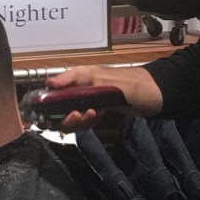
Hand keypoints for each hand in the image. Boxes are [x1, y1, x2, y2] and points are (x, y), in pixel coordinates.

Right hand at [45, 62, 162, 130]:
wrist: (153, 94)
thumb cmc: (126, 82)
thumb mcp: (97, 76)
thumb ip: (72, 78)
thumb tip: (48, 82)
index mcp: (75, 80)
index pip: (51, 95)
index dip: (47, 108)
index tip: (52, 116)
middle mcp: (78, 91)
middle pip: (59, 112)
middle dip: (66, 118)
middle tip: (77, 116)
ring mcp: (88, 102)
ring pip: (73, 119)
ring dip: (79, 122)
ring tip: (92, 114)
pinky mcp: (98, 111)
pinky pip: (86, 122)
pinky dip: (89, 123)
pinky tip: (98, 117)